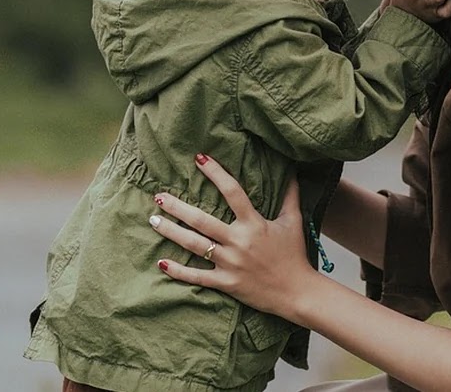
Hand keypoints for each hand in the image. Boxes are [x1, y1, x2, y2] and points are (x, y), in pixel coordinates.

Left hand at [149, 154, 317, 319]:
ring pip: (194, 245)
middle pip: (202, 220)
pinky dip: (178, 271)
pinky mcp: (226, 282)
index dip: (216, 173)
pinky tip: (161, 262)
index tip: (199, 159)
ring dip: (171, 232)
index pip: (233, 192)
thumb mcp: (293, 222)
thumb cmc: (294, 255)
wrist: (297, 292)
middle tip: (158, 196)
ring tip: (153, 220)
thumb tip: (293, 172)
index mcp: (254, 224)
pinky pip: (197, 276)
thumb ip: (290, 195)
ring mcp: (230, 263)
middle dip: (178, 207)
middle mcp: (239, 241)